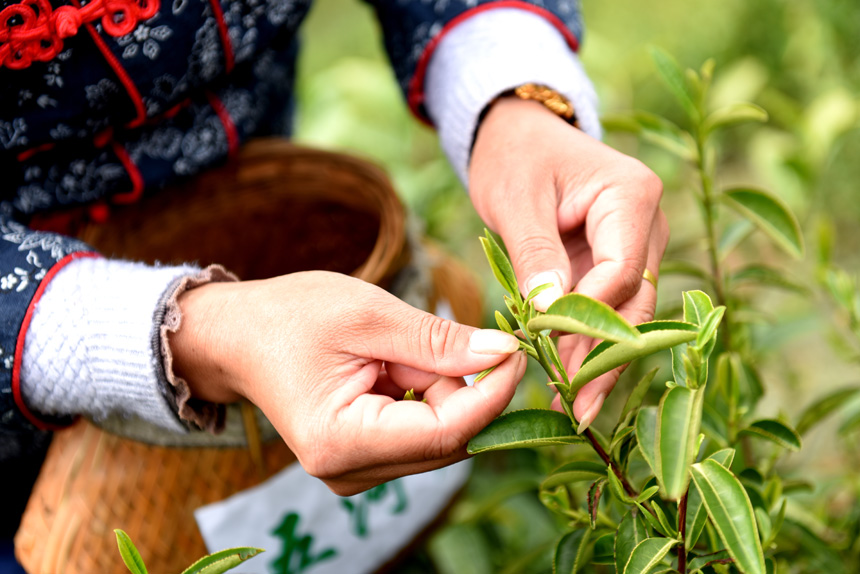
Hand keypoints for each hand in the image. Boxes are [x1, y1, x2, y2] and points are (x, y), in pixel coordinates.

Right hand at [169, 271, 525, 494]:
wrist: (239, 337)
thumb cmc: (292, 316)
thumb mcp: (369, 315)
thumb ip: (439, 341)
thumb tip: (505, 354)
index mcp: (341, 442)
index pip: (447, 433)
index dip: (493, 393)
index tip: (518, 348)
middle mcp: (350, 473)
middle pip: (449, 438)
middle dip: (463, 386)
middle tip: (447, 335)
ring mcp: (356, 473)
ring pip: (440, 435)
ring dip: (441, 388)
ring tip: (397, 351)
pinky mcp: (364, 462)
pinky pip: (422, 433)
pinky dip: (426, 396)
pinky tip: (393, 368)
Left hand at [470, 97, 668, 429]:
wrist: (518, 135)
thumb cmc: (514, 156)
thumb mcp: (516, 201)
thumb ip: (536, 255)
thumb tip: (550, 315)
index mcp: (632, 195)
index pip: (621, 271)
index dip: (588, 318)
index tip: (551, 352)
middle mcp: (649, 222)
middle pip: (634, 301)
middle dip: (603, 354)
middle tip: (574, 405)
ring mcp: (638, 244)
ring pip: (627, 313)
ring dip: (599, 358)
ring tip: (572, 406)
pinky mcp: (618, 261)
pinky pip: (610, 308)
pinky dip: (589, 342)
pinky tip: (570, 379)